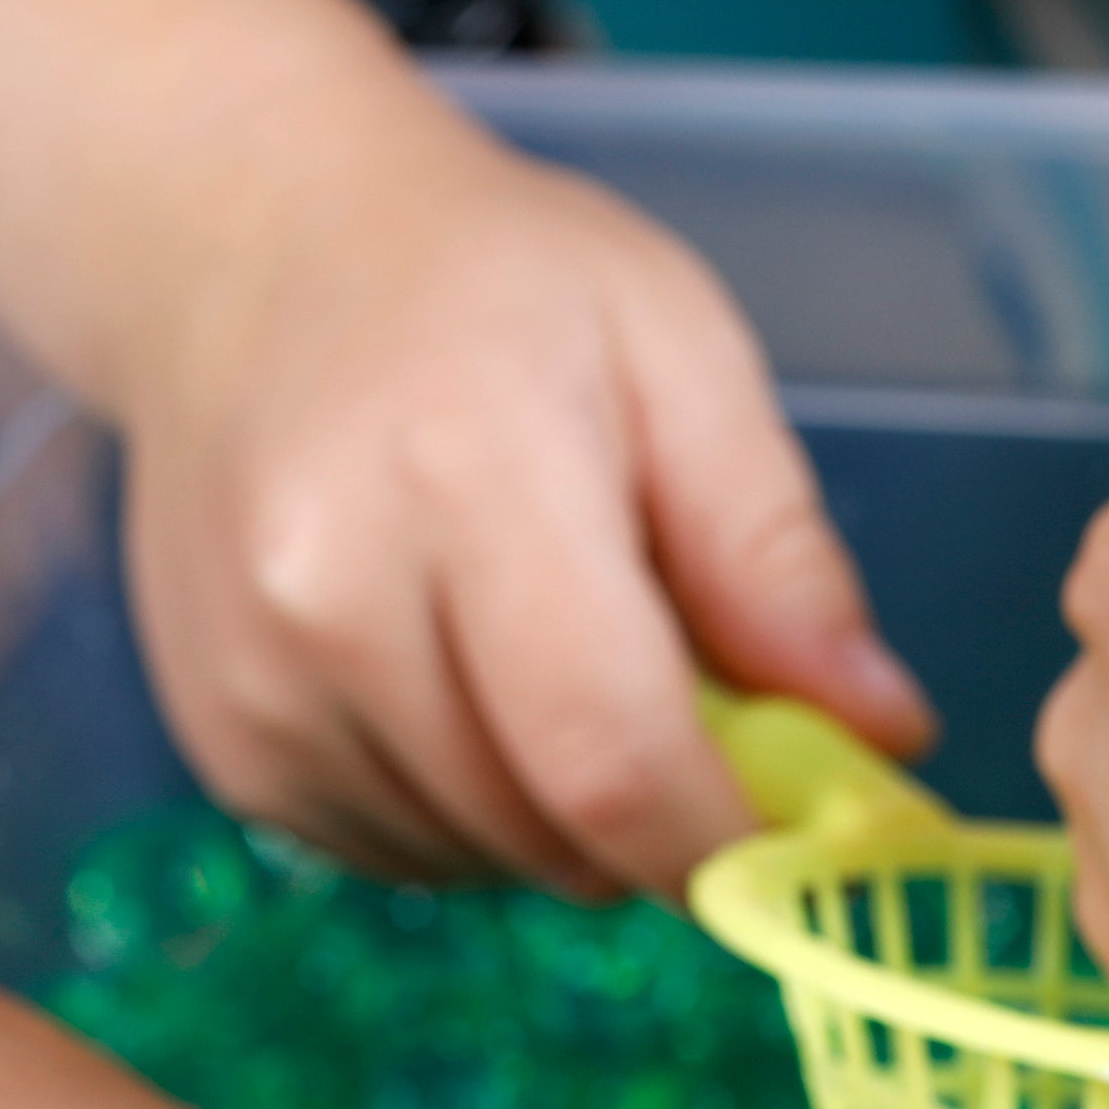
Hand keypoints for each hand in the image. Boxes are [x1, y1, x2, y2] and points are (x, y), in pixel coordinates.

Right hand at [114, 118, 930, 901]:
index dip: (726, 839)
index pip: (612, 753)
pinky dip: (474, 817)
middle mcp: (328, 598)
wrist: (244, 249)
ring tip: (555, 657)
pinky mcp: (224, 744)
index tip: (799, 841)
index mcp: (461, 478)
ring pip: (485, 859)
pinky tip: (468, 686)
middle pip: (551, 831)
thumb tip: (883, 732)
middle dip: (660, 821)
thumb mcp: (677, 352)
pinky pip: (402, 858)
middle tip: (689, 708)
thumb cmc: (483, 284)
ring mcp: (258, 683)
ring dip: (565, 821)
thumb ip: (777, 555)